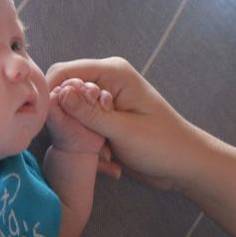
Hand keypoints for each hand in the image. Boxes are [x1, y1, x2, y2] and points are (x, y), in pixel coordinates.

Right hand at [45, 57, 207, 190]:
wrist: (184, 164)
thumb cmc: (162, 145)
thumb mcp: (124, 130)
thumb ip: (89, 112)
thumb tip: (58, 93)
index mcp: (113, 72)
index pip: (64, 72)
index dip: (51, 95)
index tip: (50, 123)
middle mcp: (106, 80)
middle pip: (64, 91)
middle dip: (68, 119)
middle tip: (88, 142)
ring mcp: (104, 100)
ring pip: (71, 113)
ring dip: (80, 135)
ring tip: (104, 153)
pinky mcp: (105, 118)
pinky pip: (82, 126)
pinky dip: (88, 142)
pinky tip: (108, 159)